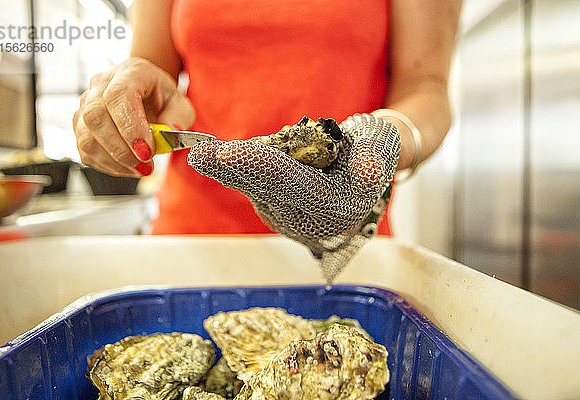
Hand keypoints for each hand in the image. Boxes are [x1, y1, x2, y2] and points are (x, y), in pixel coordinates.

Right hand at [73, 57, 194, 176]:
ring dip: (114, 161)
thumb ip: (178, 118)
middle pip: (96, 116)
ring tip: (140, 169)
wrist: (145, 94)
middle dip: (121, 149)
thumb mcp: (180, 104)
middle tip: (145, 166)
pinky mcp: (79, 125)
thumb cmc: (161, 98)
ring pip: (86, 136)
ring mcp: (85, 104)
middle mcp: (101, 84)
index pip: (119, 96)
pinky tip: (127, 167)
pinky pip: (85, 150)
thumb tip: (168, 133)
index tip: (146, 152)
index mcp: (130, 73)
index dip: (130, 127)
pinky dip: (107, 165)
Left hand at [188, 113, 399, 281]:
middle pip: (262, 188)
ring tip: (203, 151)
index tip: (229, 151)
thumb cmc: (371, 150)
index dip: (260, 165)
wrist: (365, 169)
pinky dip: (234, 170)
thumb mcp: (382, 144)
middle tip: (197, 154)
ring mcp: (288, 218)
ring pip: (251, 188)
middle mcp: (308, 218)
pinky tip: (218, 157)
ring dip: (226, 170)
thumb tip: (370, 175)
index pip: (291, 182)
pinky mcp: (275, 210)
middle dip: (228, 170)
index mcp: (334, 204)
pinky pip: (250, 187)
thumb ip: (377, 157)